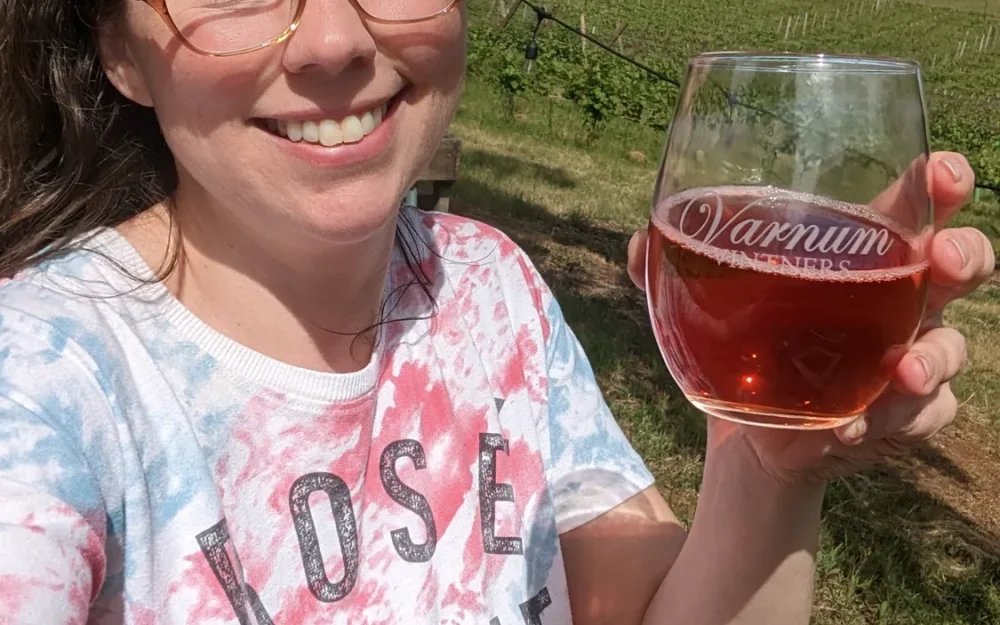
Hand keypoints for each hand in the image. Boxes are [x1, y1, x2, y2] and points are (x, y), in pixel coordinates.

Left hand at [627, 152, 995, 483]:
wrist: (748, 422)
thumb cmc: (743, 334)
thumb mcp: (703, 296)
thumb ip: (671, 264)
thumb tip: (641, 246)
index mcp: (860, 249)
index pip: (914, 204)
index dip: (940, 183)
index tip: (941, 173)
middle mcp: (898, 297)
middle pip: (958, 266)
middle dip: (964, 256)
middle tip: (942, 261)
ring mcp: (906, 357)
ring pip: (952, 348)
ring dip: (933, 358)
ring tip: (904, 370)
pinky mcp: (898, 416)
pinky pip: (915, 419)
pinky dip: (883, 423)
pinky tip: (845, 427)